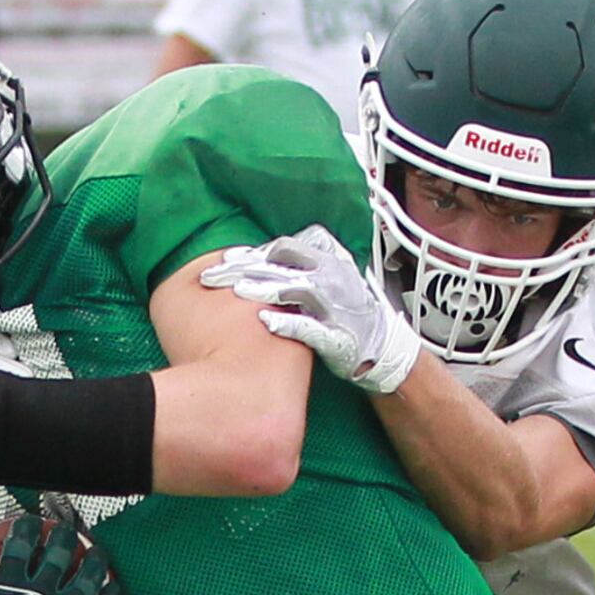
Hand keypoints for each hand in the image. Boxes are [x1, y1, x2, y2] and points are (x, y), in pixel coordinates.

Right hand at [0, 515, 120, 594]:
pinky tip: (112, 585)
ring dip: (95, 558)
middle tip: (65, 528)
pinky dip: (109, 594)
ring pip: (88, 575)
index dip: (28, 526)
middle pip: (60, 551)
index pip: (22, 541)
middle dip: (64, 533)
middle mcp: (38, 593)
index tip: (30, 522)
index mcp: (7, 583)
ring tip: (96, 549)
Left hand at [201, 224, 420, 393]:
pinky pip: (310, 327)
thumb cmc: (348, 312)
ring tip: (236, 292)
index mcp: (329, 261)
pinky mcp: (337, 335)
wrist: (382, 348)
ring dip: (264, 289)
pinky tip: (264, 323)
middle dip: (245, 269)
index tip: (227, 259)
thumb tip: (259, 258)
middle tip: (213, 277)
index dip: (254, 252)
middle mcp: (332, 279)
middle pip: (282, 266)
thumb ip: (301, 264)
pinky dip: (287, 324)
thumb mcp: (332, 277)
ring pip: (296, 291)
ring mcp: (336, 306)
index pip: (286, 247)